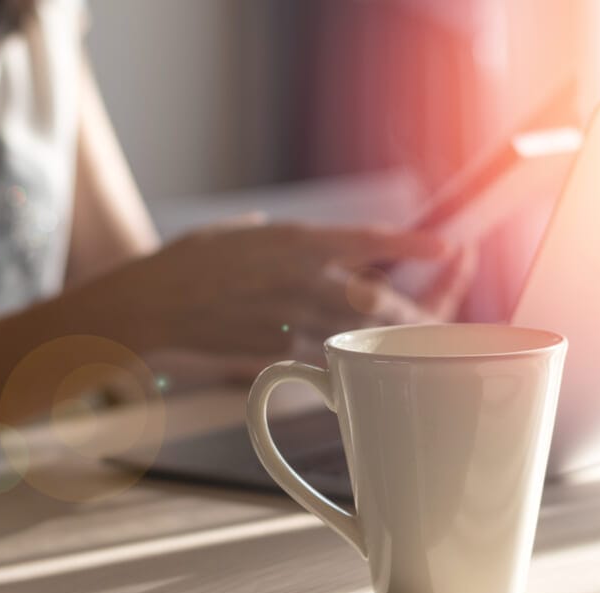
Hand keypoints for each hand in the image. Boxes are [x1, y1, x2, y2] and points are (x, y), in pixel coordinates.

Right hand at [115, 216, 461, 358]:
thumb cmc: (186, 263)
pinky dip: (345, 351)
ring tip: (415, 337)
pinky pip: (325, 352)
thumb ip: (274, 237)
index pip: (370, 242)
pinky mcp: (278, 351)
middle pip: (379, 302)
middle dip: (417, 308)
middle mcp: (300, 281)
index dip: (414, 248)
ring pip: (359, 333)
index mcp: (294, 242)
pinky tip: (356, 352)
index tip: (449, 248)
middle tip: (439, 308)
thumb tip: (288, 239)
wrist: (150, 307)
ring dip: (390, 337)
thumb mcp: (236, 234)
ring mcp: (291, 321)